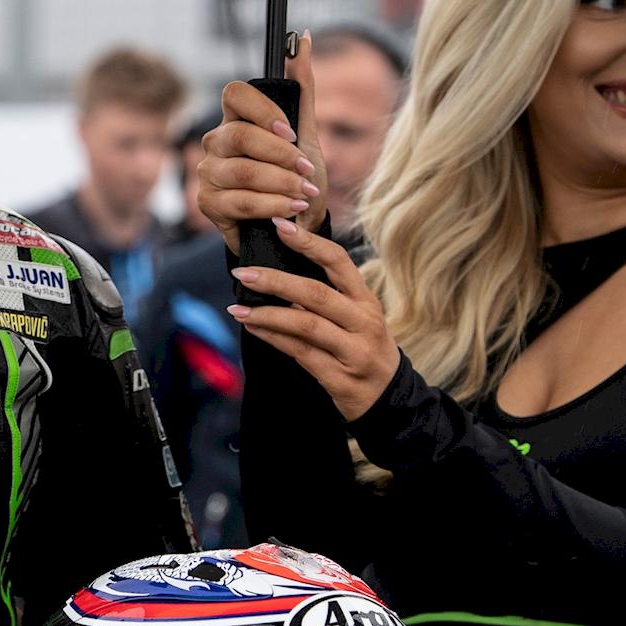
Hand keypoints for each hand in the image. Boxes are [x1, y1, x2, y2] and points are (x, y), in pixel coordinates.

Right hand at [198, 32, 327, 251]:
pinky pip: (240, 202)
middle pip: (239, 136)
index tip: (290, 133)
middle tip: (306, 171)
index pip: (235, 93)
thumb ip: (303, 89)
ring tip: (305, 195)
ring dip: (282, 185)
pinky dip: (272, 206)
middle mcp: (216, 142)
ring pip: (242, 172)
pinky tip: (289, 211)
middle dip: (280, 156)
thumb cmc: (298, 178)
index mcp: (236, 119)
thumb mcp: (307, 135)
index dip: (263, 111)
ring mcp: (208, 173)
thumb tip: (302, 39)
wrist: (297, 227)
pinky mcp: (208, 204)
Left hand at [229, 218, 399, 420]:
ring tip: (236, 309)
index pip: (338, 262)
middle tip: (243, 273)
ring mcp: (354, 351)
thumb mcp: (356, 319)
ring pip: (305, 325)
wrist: (389, 400)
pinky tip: (253, 328)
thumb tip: (279, 275)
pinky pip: (300, 353)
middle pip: (316, 294)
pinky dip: (273, 339)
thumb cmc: (363, 350)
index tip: (281, 225)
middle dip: (275, 281)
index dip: (309, 242)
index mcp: (366, 301)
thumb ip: (327, 298)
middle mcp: (364, 322)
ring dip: (267, 314)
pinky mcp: (340, 377)